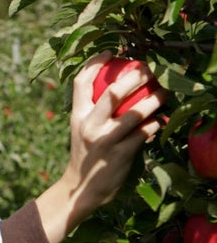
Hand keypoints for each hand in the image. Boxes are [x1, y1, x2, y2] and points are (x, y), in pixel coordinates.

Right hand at [36, 51, 167, 242]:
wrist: (81, 189)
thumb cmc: (85, 156)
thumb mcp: (81, 130)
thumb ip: (93, 112)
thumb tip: (116, 88)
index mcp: (77, 116)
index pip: (81, 82)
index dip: (95, 62)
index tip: (111, 52)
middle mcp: (89, 125)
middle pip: (113, 91)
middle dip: (135, 76)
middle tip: (150, 69)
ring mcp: (104, 140)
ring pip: (135, 112)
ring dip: (155, 100)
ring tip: (165, 93)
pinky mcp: (120, 155)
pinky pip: (145, 133)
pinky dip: (155, 124)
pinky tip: (161, 121)